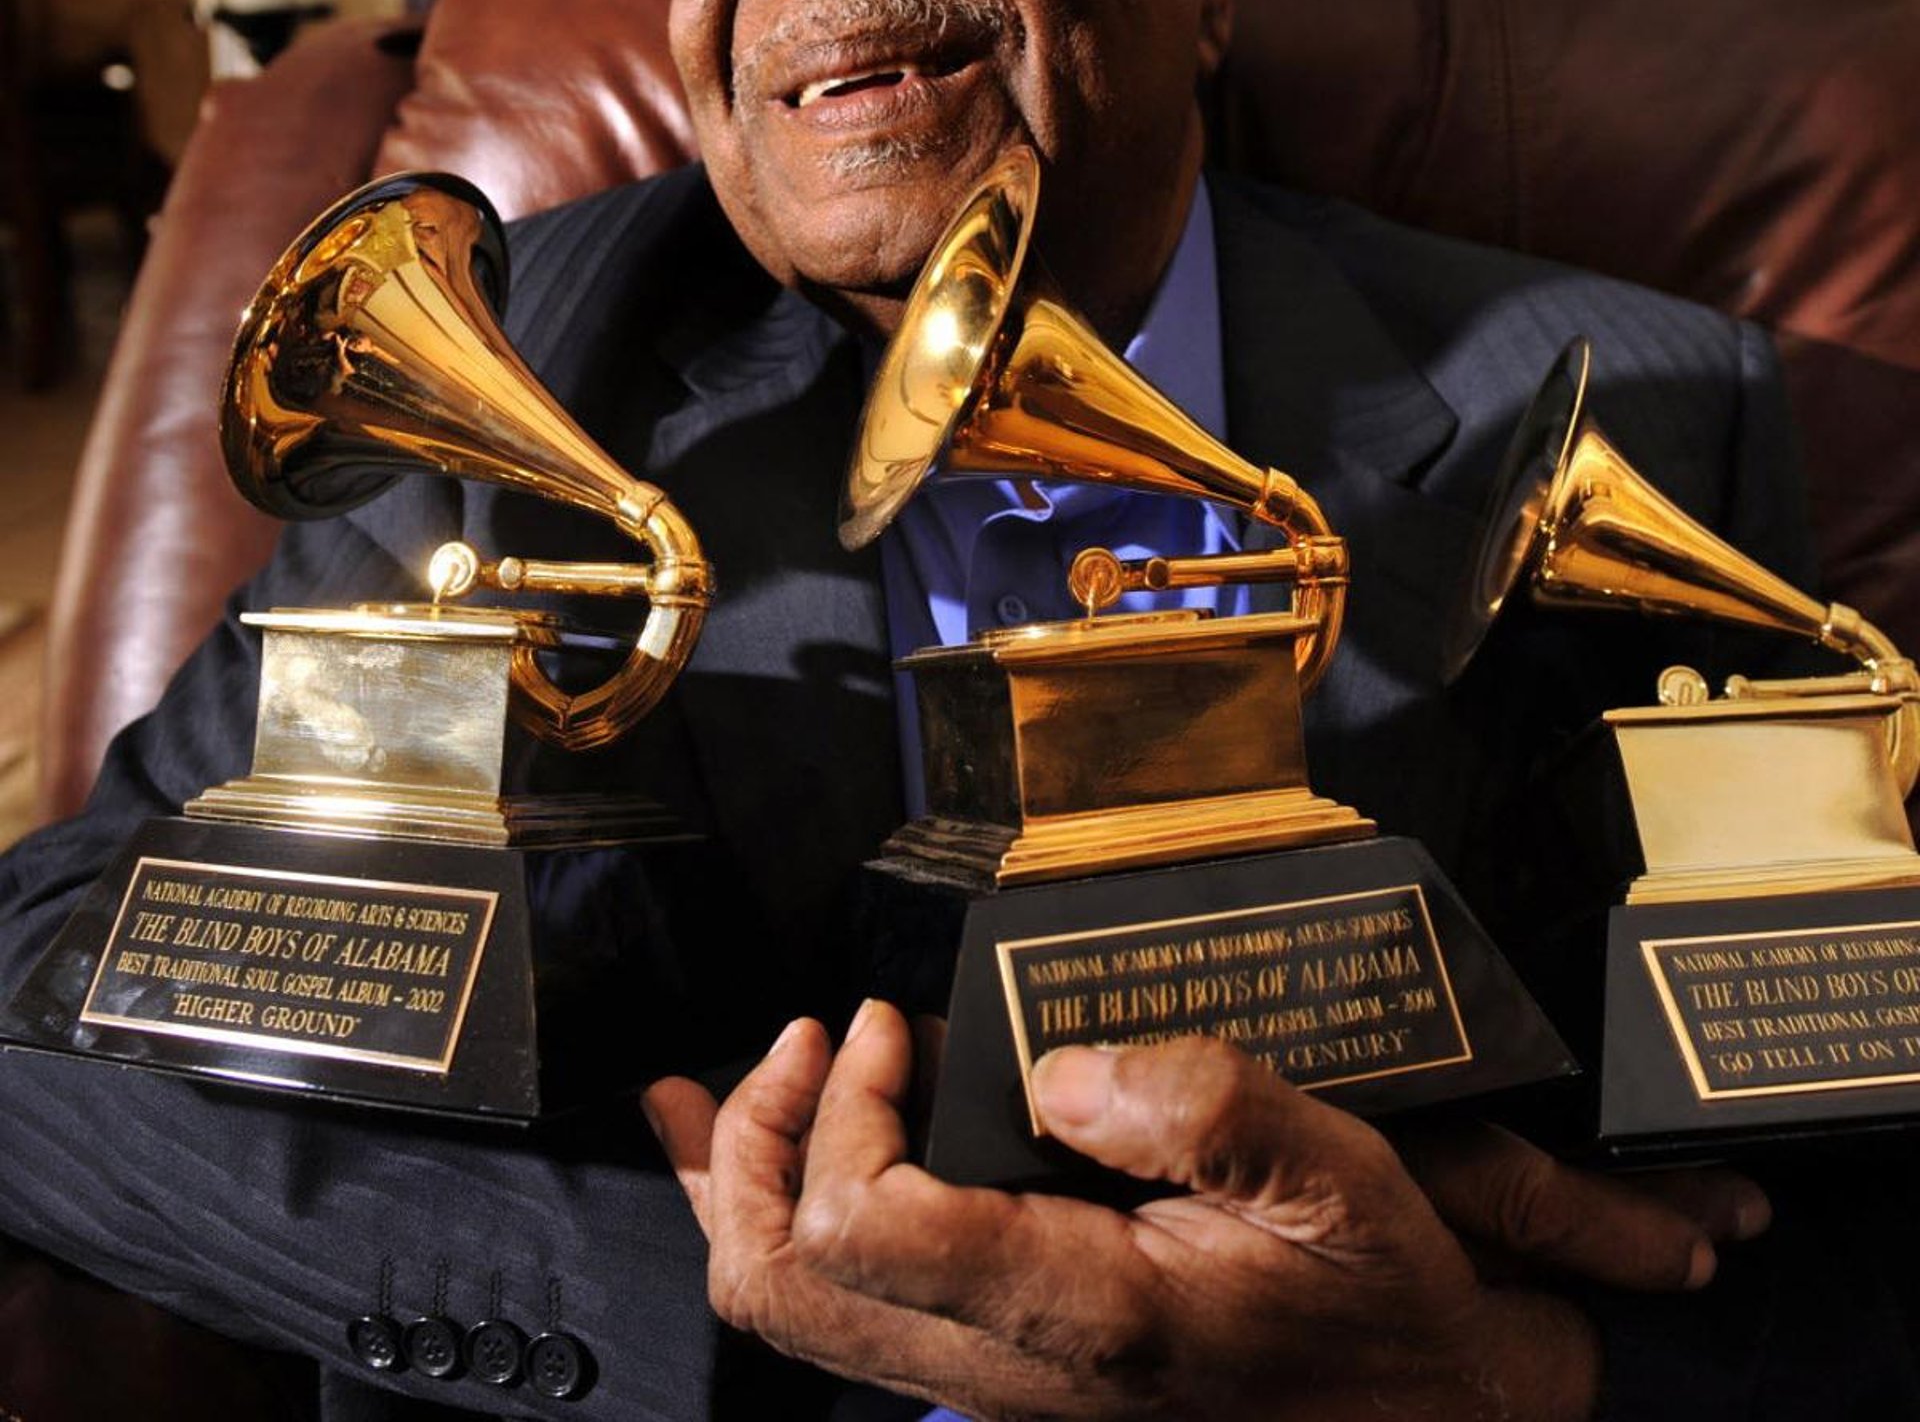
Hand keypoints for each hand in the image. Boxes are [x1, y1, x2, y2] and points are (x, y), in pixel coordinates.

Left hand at [643, 1005, 1729, 1420]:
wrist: (1414, 1410)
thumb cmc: (1371, 1291)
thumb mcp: (1334, 1176)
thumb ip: (1202, 1109)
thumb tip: (1058, 1070)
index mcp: (1080, 1312)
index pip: (865, 1230)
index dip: (844, 1115)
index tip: (889, 1027)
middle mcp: (1003, 1367)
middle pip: (780, 1285)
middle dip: (757, 1143)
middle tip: (810, 1039)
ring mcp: (984, 1380)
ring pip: (786, 1308)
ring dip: (741, 1180)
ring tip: (736, 1079)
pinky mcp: (989, 1362)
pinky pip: (834, 1307)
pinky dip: (770, 1214)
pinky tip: (752, 1145)